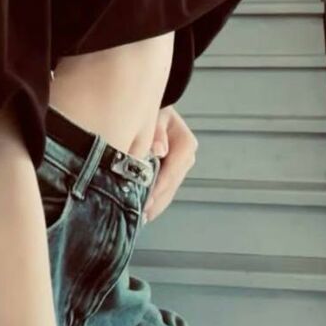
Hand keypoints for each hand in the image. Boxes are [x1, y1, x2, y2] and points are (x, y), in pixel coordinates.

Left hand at [142, 106, 197, 222]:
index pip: (173, 171)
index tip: (145, 202)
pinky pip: (164, 189)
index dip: (158, 188)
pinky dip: (154, 199)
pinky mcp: (171, 171)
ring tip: (139, 218)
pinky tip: (143, 210)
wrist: (151, 107)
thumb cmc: (152, 110)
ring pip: (169, 191)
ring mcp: (180, 166)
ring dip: (156, 205)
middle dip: (156, 202)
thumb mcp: (155, 114)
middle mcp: (186, 157)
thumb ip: (157, 131)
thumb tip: (160, 150)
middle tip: (139, 217)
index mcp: (185, 143)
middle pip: (172, 185)